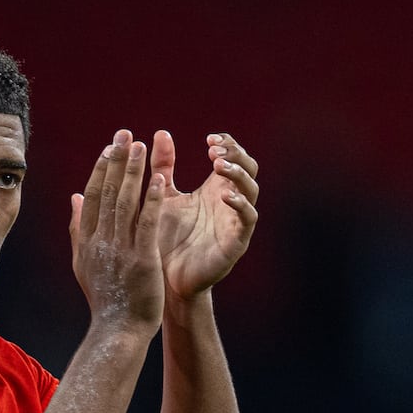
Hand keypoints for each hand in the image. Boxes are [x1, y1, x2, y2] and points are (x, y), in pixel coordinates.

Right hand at [69, 129, 166, 333]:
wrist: (117, 330)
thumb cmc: (104, 299)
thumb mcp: (82, 263)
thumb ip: (78, 228)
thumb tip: (73, 197)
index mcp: (87, 240)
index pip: (92, 196)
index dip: (100, 169)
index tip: (109, 147)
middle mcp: (100, 241)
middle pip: (107, 193)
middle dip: (116, 161)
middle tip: (125, 134)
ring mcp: (120, 250)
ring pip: (125, 203)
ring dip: (133, 172)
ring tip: (141, 147)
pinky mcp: (142, 260)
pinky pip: (146, 224)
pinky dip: (152, 200)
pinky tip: (159, 180)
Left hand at [150, 131, 258, 298]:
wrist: (164, 280)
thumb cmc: (165, 238)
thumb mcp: (162, 196)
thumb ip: (162, 166)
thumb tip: (160, 133)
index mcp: (215, 188)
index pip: (233, 156)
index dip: (227, 144)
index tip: (210, 139)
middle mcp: (230, 201)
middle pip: (248, 167)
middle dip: (236, 154)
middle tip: (215, 150)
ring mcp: (235, 221)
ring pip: (252, 190)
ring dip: (238, 174)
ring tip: (219, 165)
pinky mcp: (237, 242)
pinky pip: (247, 219)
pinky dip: (240, 204)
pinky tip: (224, 195)